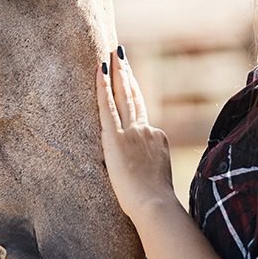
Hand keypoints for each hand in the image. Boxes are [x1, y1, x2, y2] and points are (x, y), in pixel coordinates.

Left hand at [96, 46, 175, 224]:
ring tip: (113, 54)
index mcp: (157, 140)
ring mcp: (132, 132)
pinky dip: (103, 87)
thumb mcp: (158, 180)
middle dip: (128, 74)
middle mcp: (146, 130)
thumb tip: (149, 171)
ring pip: (124, 95)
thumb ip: (152, 168)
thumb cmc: (156, 202)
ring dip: (118, 72)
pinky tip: (99, 70)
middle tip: (121, 55)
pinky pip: (107, 106)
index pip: (143, 119)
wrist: (155, 204)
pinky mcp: (115, 138)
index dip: (135, 102)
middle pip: (136, 97)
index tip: (129, 84)